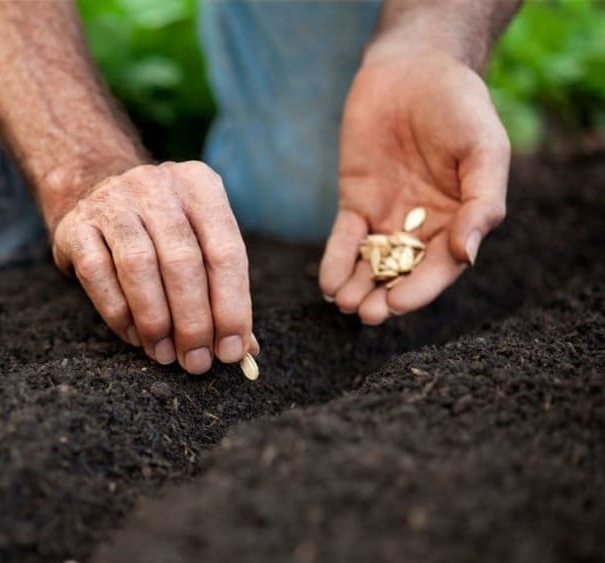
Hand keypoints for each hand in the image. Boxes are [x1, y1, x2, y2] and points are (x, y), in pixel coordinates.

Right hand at [50, 161, 257, 373]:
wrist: (92, 190)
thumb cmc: (160, 230)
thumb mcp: (198, 241)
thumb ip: (222, 289)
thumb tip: (244, 349)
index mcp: (199, 186)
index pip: (226, 251)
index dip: (232, 306)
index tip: (231, 351)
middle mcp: (156, 186)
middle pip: (182, 261)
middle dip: (193, 321)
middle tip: (196, 361)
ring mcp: (112, 201)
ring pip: (139, 266)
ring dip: (155, 320)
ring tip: (165, 354)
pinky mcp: (75, 226)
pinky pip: (97, 274)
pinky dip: (118, 312)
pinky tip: (134, 335)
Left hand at [320, 48, 509, 324]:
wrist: (413, 69)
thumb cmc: (461, 106)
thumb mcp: (484, 150)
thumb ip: (481, 202)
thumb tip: (469, 254)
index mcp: (461, 220)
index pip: (441, 267)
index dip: (420, 289)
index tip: (398, 305)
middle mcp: (424, 227)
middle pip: (404, 273)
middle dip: (384, 296)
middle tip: (365, 313)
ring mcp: (388, 217)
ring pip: (372, 264)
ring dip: (358, 286)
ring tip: (344, 303)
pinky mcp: (355, 202)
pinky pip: (344, 239)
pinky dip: (336, 261)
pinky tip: (328, 282)